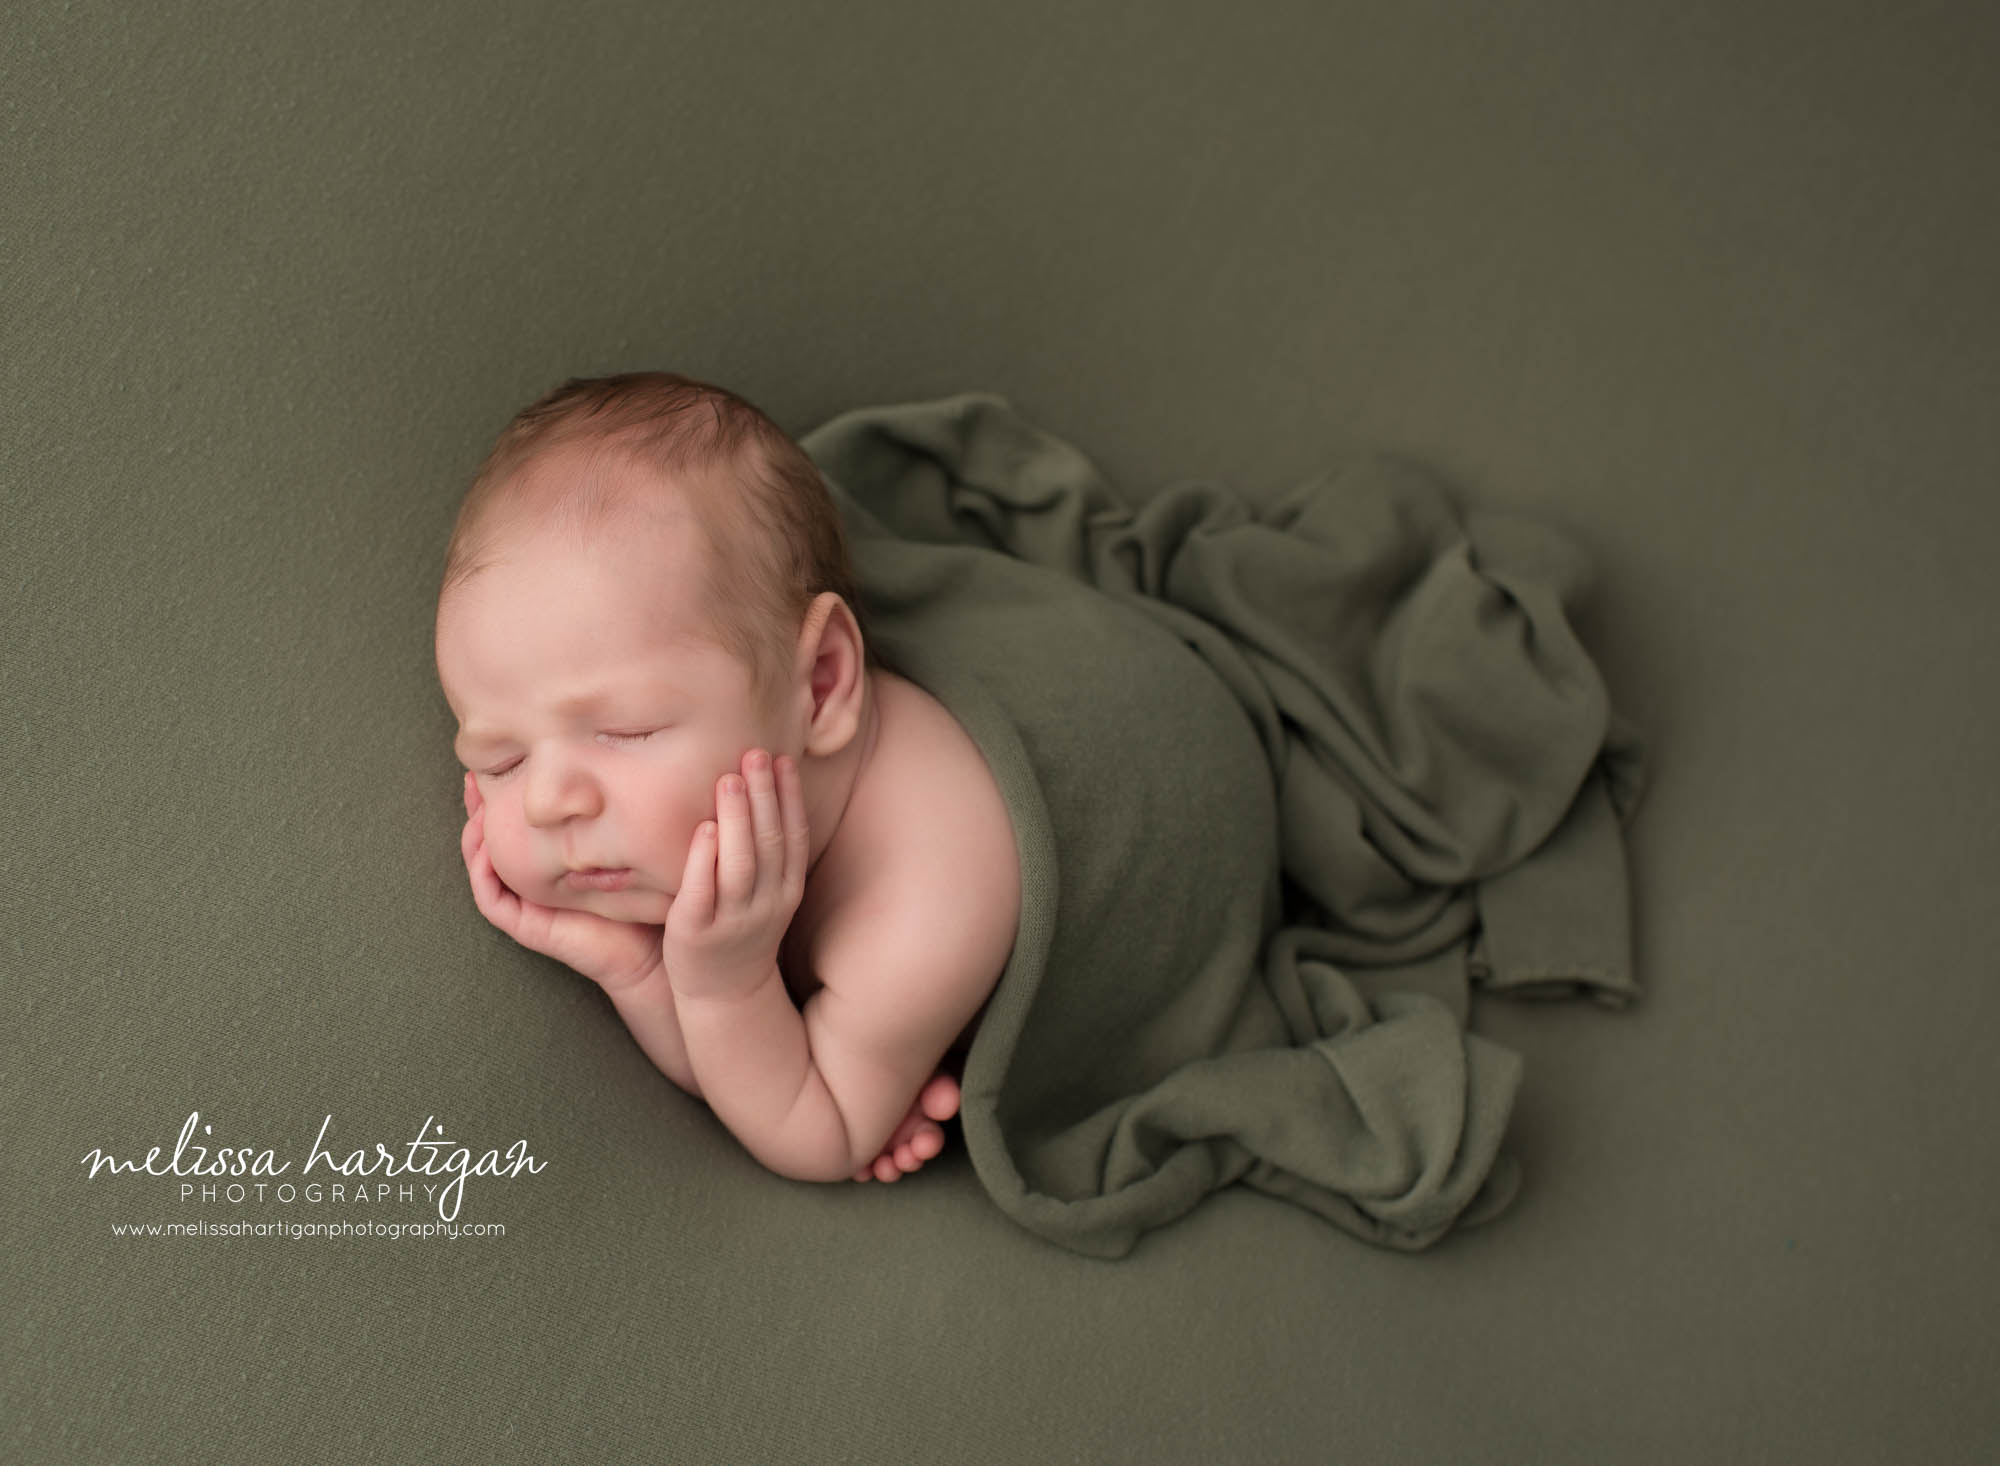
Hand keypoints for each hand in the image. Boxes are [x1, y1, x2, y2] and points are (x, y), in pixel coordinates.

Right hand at [459, 770, 664, 993]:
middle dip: (478, 810)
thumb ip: (615, 820)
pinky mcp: (526, 927)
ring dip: (474, 838)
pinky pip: (492, 900)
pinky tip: (485, 850)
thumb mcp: (625, 848)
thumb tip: (615, 775)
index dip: (502, 799)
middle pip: (491, 842)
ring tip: (476, 807)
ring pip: (483, 868)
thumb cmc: (642, 897)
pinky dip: (483, 874)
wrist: (649, 951)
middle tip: (472, 778)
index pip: (517, 826)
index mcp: (549, 864)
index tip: (499, 766)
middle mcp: (531, 883)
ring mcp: (526, 905)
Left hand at [662, 748, 808, 1001]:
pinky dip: (705, 860)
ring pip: (741, 864)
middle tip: (755, 753)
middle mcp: (766, 904)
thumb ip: (766, 851)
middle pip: (770, 843)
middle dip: (765, 796)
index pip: (794, 837)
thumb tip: (760, 791)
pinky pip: (703, 893)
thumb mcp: (766, 893)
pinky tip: (704, 829)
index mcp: (786, 890)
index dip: (791, 797)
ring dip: (738, 820)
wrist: (725, 994)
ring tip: (729, 779)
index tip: (783, 759)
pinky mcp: (695, 933)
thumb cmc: (740, 930)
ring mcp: (733, 920)